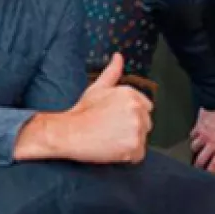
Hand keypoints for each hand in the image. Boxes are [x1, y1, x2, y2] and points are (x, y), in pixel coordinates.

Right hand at [15, 53, 152, 164]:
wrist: (68, 132)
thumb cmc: (82, 112)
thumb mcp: (98, 88)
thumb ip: (112, 72)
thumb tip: (118, 57)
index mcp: (132, 94)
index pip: (146, 108)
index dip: (130, 116)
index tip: (116, 120)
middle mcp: (138, 109)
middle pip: (146, 124)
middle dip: (131, 129)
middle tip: (110, 130)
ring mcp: (137, 128)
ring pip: (142, 139)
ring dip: (129, 142)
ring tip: (109, 139)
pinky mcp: (134, 146)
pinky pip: (138, 155)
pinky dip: (128, 156)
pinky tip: (112, 149)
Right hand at [190, 102, 214, 173]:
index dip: (211, 172)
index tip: (210, 176)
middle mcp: (212, 143)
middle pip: (201, 160)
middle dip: (199, 166)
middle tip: (200, 168)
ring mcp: (203, 134)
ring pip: (194, 147)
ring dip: (196, 150)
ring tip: (198, 151)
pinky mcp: (198, 125)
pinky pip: (192, 133)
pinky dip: (193, 136)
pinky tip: (196, 135)